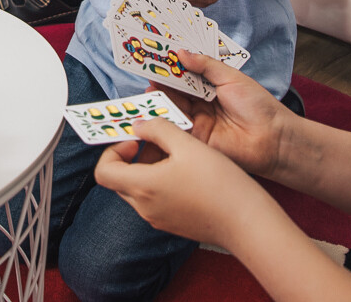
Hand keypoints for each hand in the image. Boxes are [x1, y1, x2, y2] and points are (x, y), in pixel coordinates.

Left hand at [93, 118, 273, 250]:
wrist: (246, 222)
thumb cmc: (219, 183)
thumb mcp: (188, 145)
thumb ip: (158, 129)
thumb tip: (139, 126)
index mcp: (143, 187)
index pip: (103, 171)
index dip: (112, 150)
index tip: (134, 139)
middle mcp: (145, 207)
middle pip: (120, 179)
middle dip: (131, 156)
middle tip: (151, 139)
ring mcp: (158, 218)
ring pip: (139, 189)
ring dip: (147, 167)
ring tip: (174, 151)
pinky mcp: (173, 224)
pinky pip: (155, 200)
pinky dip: (160, 182)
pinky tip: (186, 170)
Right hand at [157, 51, 290, 177]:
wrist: (272, 139)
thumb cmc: (258, 105)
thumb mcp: (231, 77)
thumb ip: (205, 65)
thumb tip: (181, 52)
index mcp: (211, 86)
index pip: (186, 72)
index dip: (171, 64)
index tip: (156, 54)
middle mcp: (202, 102)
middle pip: (176, 89)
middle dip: (161, 79)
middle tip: (145, 69)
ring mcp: (198, 120)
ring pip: (174, 106)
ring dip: (161, 97)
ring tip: (148, 86)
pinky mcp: (196, 138)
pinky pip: (177, 126)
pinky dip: (166, 117)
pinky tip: (156, 107)